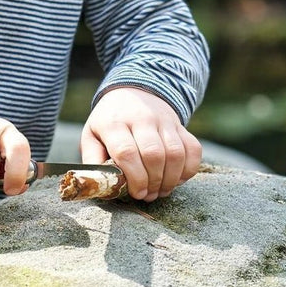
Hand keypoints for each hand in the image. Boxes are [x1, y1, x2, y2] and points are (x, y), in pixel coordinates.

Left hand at [80, 87, 201, 201]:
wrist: (132, 91)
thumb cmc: (109, 121)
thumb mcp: (92, 135)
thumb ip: (92, 159)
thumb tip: (97, 184)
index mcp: (114, 123)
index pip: (126, 152)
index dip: (134, 178)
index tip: (136, 193)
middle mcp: (141, 119)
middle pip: (154, 154)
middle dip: (153, 182)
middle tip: (148, 195)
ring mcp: (163, 120)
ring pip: (175, 153)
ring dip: (170, 179)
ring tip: (161, 190)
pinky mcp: (180, 125)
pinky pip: (193, 149)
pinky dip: (189, 169)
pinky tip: (176, 179)